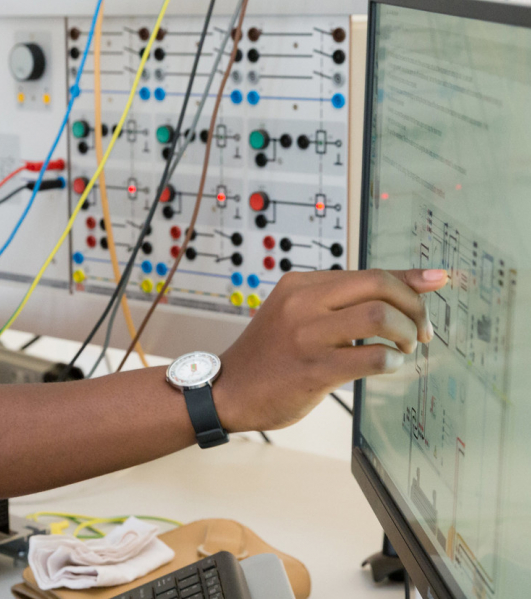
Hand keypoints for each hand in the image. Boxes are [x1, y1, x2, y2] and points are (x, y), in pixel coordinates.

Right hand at [214, 268, 446, 431]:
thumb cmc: (271, 354)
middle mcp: (302, 304)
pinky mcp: (314, 369)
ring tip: (401, 349)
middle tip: (418, 331)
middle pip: (379, 286)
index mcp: (299, 285)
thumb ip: (349, 299)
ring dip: (405, 334)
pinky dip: (391, 362)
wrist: (228, 390)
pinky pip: (372, 358)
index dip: (410, 281)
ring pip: (381, 317)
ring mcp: (307, 336)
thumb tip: (421, 281)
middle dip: (414, 308)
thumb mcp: (301, 313)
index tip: (435, 286)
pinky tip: (386, 367)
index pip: (370, 272)